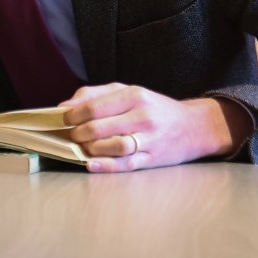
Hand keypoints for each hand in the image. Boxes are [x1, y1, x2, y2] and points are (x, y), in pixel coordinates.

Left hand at [60, 83, 250, 172]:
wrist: (195, 127)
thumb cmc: (154, 107)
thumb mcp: (128, 91)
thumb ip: (94, 95)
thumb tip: (63, 106)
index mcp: (135, 96)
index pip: (94, 107)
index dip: (72, 115)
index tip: (62, 119)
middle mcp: (143, 117)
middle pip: (99, 127)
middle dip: (77, 133)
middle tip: (69, 135)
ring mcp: (150, 140)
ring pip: (112, 146)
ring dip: (90, 148)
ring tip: (81, 147)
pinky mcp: (153, 159)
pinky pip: (126, 164)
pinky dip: (105, 166)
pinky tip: (90, 164)